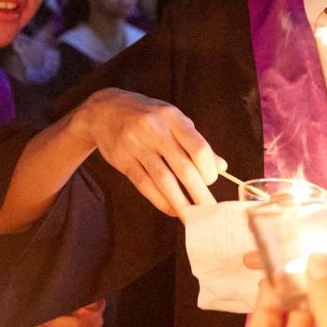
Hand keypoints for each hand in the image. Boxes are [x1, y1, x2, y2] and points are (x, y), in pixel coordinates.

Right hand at [73, 89, 225, 217]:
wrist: (104, 110)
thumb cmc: (147, 115)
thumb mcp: (173, 120)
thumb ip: (196, 142)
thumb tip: (222, 167)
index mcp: (172, 117)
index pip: (197, 147)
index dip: (208, 169)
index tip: (212, 181)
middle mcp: (154, 130)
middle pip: (182, 167)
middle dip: (199, 192)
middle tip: (210, 209)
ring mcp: (136, 146)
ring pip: (163, 180)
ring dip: (180, 201)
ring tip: (193, 216)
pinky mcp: (123, 161)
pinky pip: (145, 185)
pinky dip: (160, 200)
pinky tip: (172, 209)